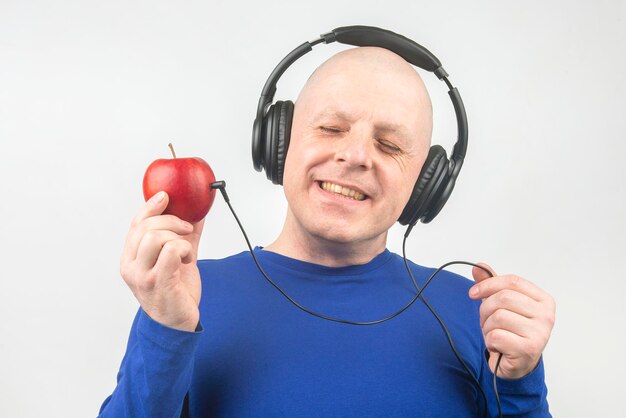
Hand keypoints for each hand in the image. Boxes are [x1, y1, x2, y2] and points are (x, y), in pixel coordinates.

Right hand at [120, 191, 204, 331]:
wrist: (178, 323)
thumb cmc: (176, 291)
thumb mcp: (178, 258)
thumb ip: (184, 236)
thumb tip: (197, 212)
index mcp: (130, 258)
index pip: (135, 225)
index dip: (150, 206)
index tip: (165, 195)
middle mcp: (130, 266)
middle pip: (145, 227)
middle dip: (171, 220)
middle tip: (187, 227)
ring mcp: (141, 276)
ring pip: (155, 237)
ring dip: (178, 238)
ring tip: (186, 251)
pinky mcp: (157, 282)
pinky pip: (170, 251)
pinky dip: (183, 249)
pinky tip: (188, 259)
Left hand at [469, 263, 555, 378]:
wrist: (518, 363)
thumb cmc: (511, 331)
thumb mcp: (502, 305)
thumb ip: (492, 285)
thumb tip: (479, 266)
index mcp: (543, 300)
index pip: (512, 281)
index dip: (488, 284)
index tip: (473, 293)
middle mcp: (546, 315)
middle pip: (503, 298)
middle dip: (486, 309)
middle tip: (487, 321)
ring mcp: (540, 333)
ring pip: (498, 317)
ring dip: (487, 327)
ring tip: (495, 334)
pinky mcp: (529, 349)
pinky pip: (496, 336)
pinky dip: (490, 341)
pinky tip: (498, 346)